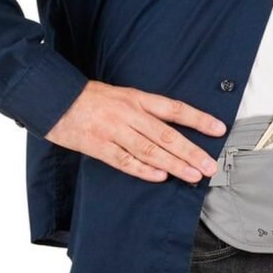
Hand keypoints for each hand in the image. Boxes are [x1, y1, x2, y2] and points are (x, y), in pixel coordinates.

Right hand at [44, 80, 226, 182]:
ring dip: (174, 164)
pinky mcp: (98, 146)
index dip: (198, 119)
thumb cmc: (91, 98)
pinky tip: (160, 177)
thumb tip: (173, 127)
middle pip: (167, 135)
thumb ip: (145, 110)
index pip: (175, 109)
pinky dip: (142, 170)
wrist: (54, 98)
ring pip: (150, 150)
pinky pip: (124, 161)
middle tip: (210, 166)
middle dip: (191, 151)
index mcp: (137, 98)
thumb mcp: (122, 95)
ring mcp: (113, 131)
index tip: (219, 129)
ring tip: (193, 175)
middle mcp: (129, 114)